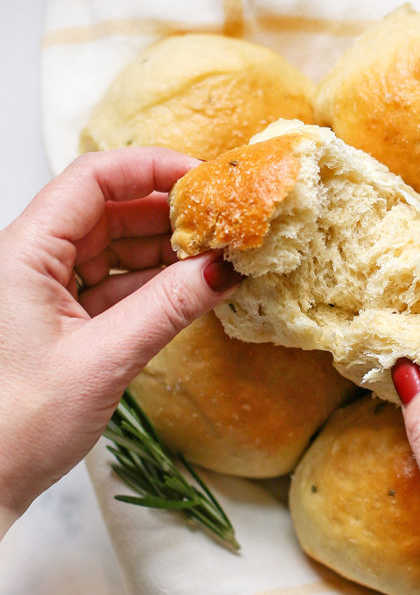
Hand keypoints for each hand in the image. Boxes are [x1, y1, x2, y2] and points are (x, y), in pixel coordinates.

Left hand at [0, 148, 241, 528]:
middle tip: (224, 223)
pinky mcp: (62, 318)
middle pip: (108, 209)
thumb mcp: (104, 359)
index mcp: (24, 253)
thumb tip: (224, 268)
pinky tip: (191, 288)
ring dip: (165, 250)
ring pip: (115, 246)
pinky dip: (153, 284)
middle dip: (168, 212)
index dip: (150, 168)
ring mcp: (46, 288)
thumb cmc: (15, 427)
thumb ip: (168, 307)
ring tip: (217, 256)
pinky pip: (114, 283)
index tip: (204, 180)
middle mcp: (32, 260)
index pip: (92, 179)